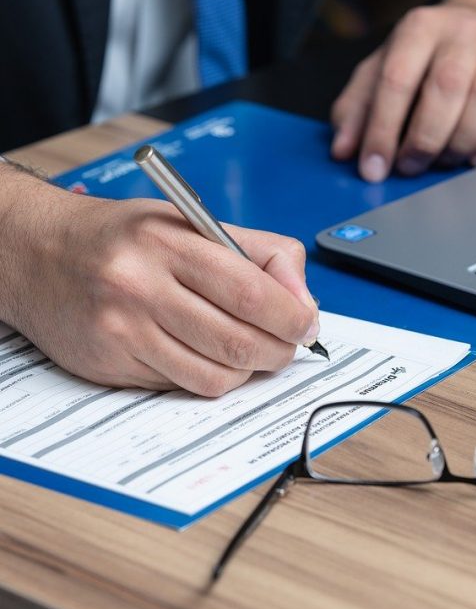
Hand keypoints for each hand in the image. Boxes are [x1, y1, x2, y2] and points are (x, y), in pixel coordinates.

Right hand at [0, 170, 317, 395]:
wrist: (35, 253)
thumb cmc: (123, 237)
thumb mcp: (191, 222)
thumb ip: (258, 252)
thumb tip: (303, 300)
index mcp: (167, 242)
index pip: (251, 292)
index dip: (292, 316)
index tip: (306, 324)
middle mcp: (141, 287)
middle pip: (238, 342)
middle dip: (279, 350)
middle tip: (286, 343)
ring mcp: (123, 332)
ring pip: (215, 376)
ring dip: (247, 370)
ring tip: (248, 350)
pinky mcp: (111, 366)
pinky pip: (182, 386)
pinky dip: (209, 377)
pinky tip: (206, 356)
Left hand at [331, 0, 475, 181]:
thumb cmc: (430, 56)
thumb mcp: (383, 67)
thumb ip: (357, 107)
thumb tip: (343, 150)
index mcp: (420, 29)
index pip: (397, 79)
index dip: (381, 131)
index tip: (372, 169)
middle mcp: (465, 35)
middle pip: (446, 88)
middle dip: (423, 140)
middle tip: (410, 166)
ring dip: (459, 144)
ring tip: (442, 159)